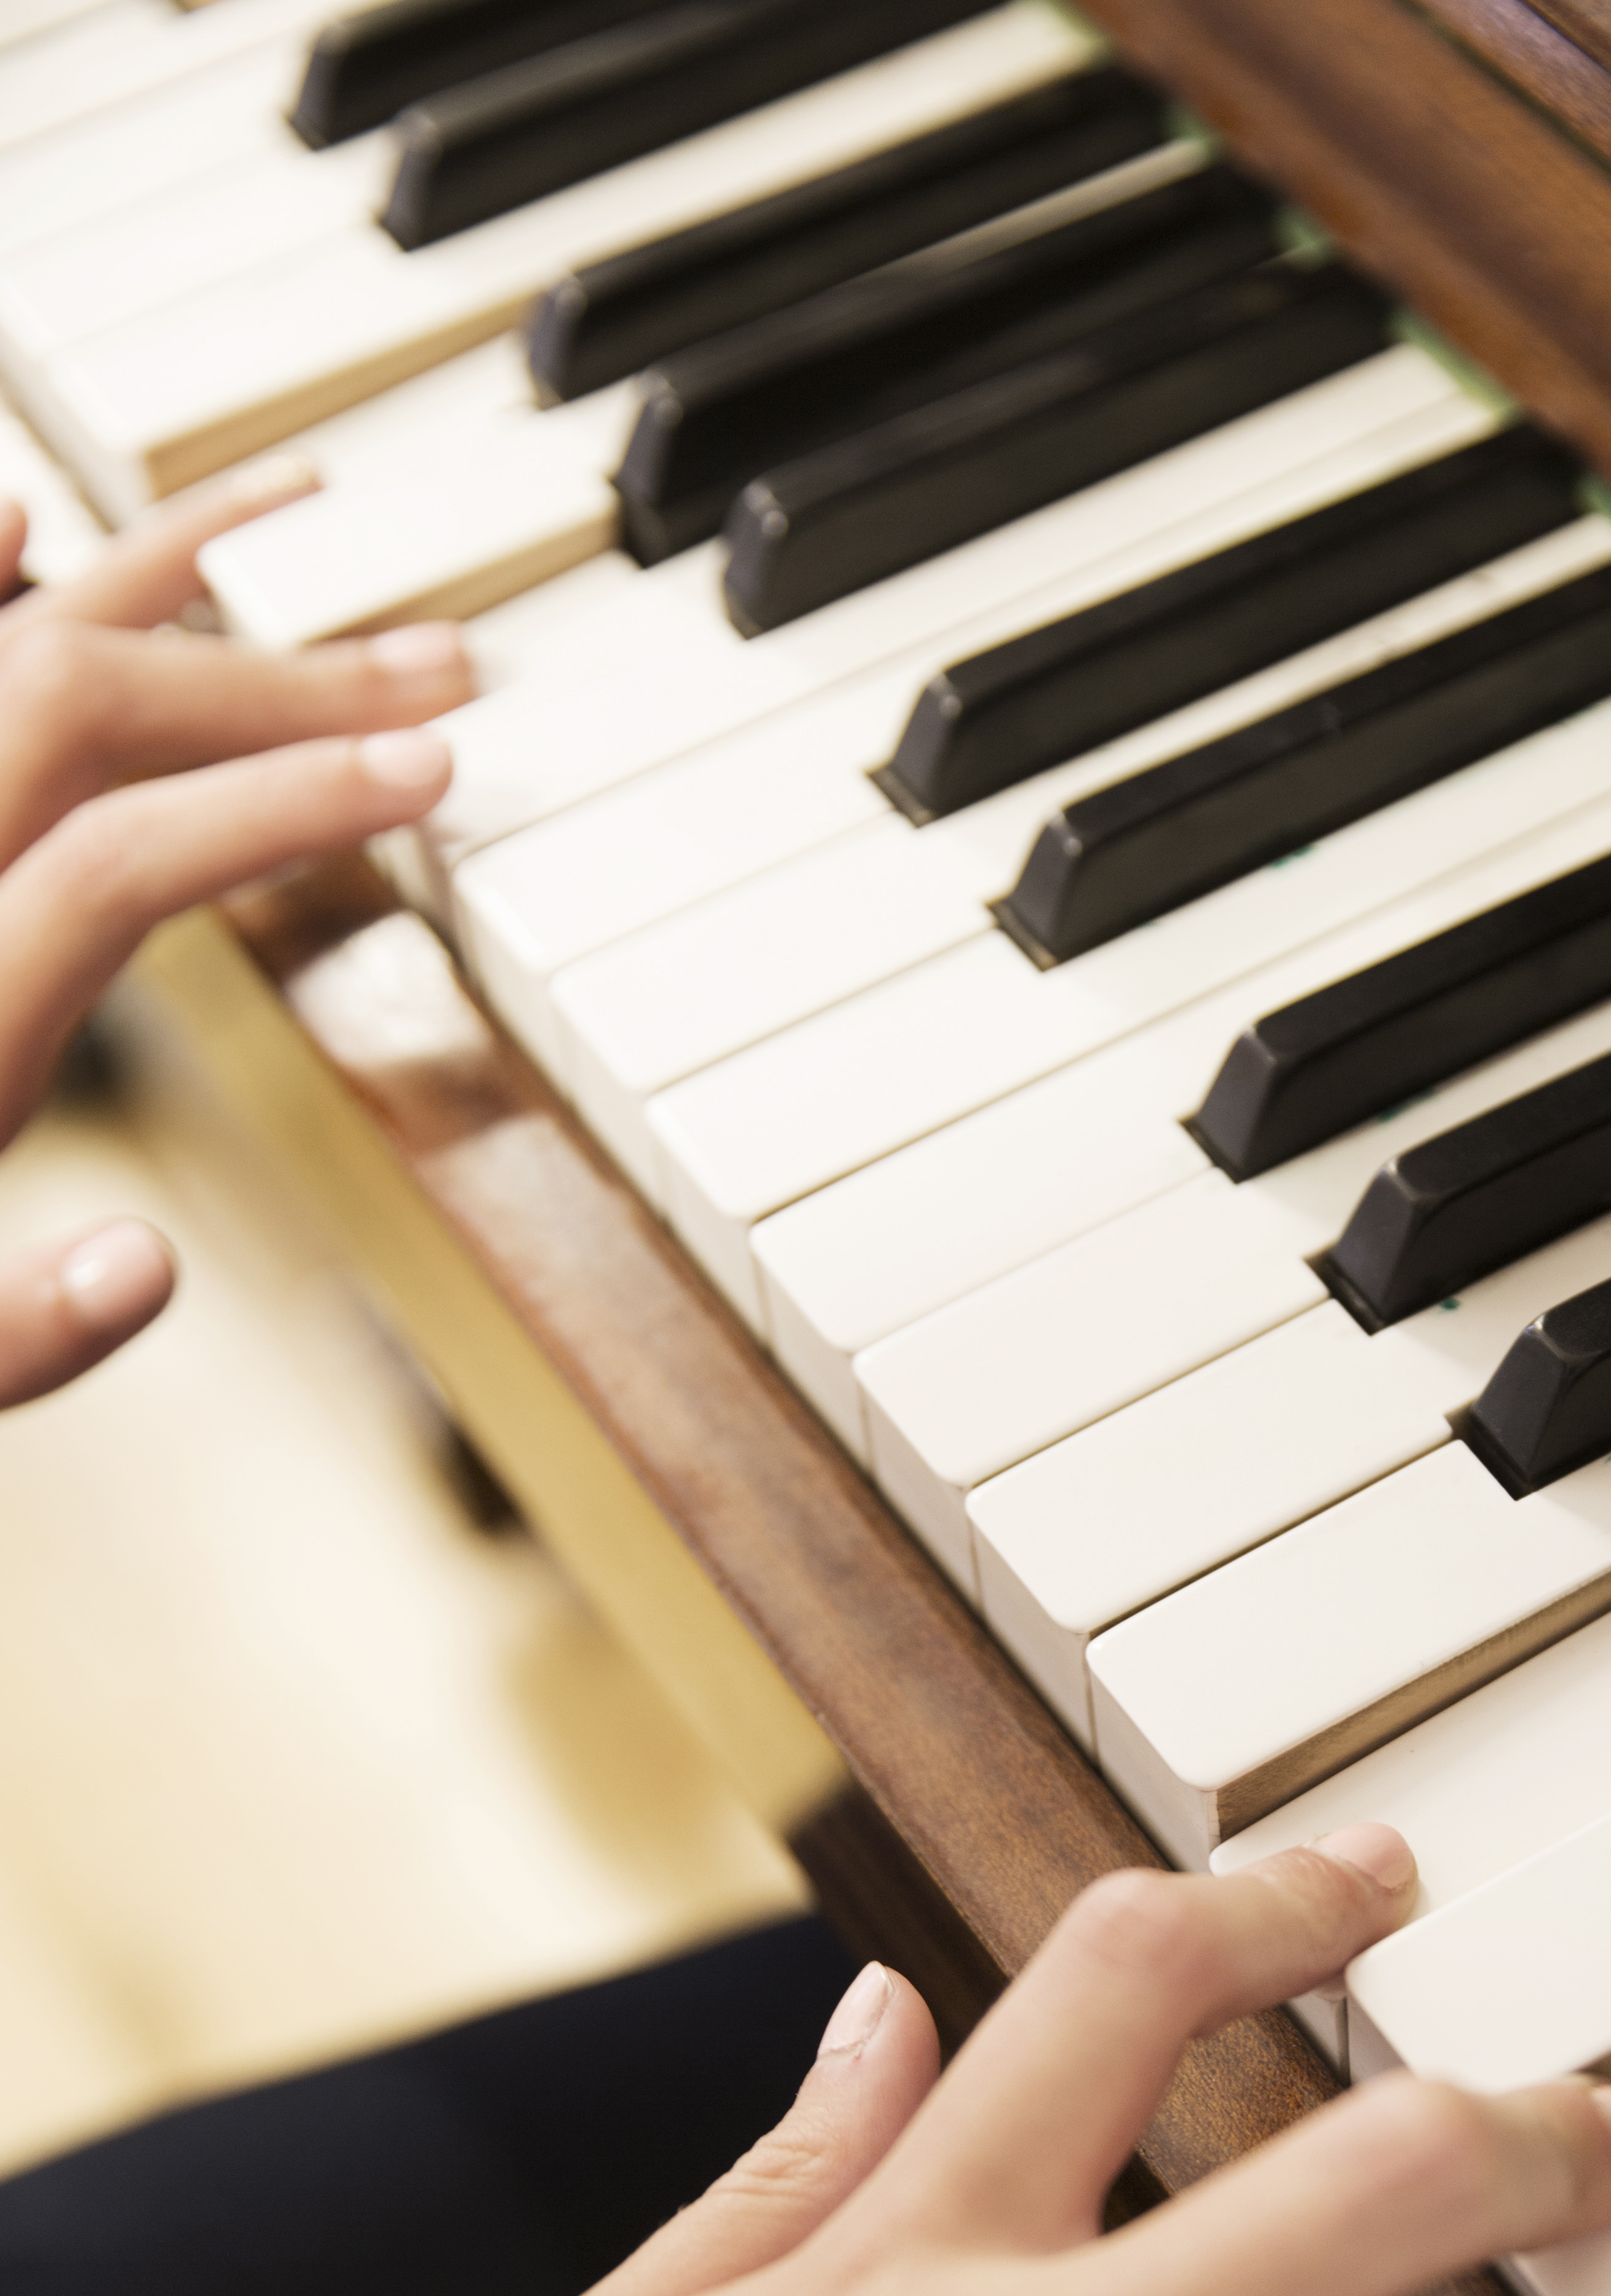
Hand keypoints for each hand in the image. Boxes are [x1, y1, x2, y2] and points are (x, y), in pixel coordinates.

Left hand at [0, 461, 473, 1397]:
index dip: (283, 804)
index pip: (123, 857)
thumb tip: (144, 1270)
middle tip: (436, 674)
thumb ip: (24, 1331)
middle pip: (82, 709)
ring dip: (161, 578)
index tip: (425, 777)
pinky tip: (26, 515)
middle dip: (277, 679)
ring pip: (15, 651)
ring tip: (303, 517)